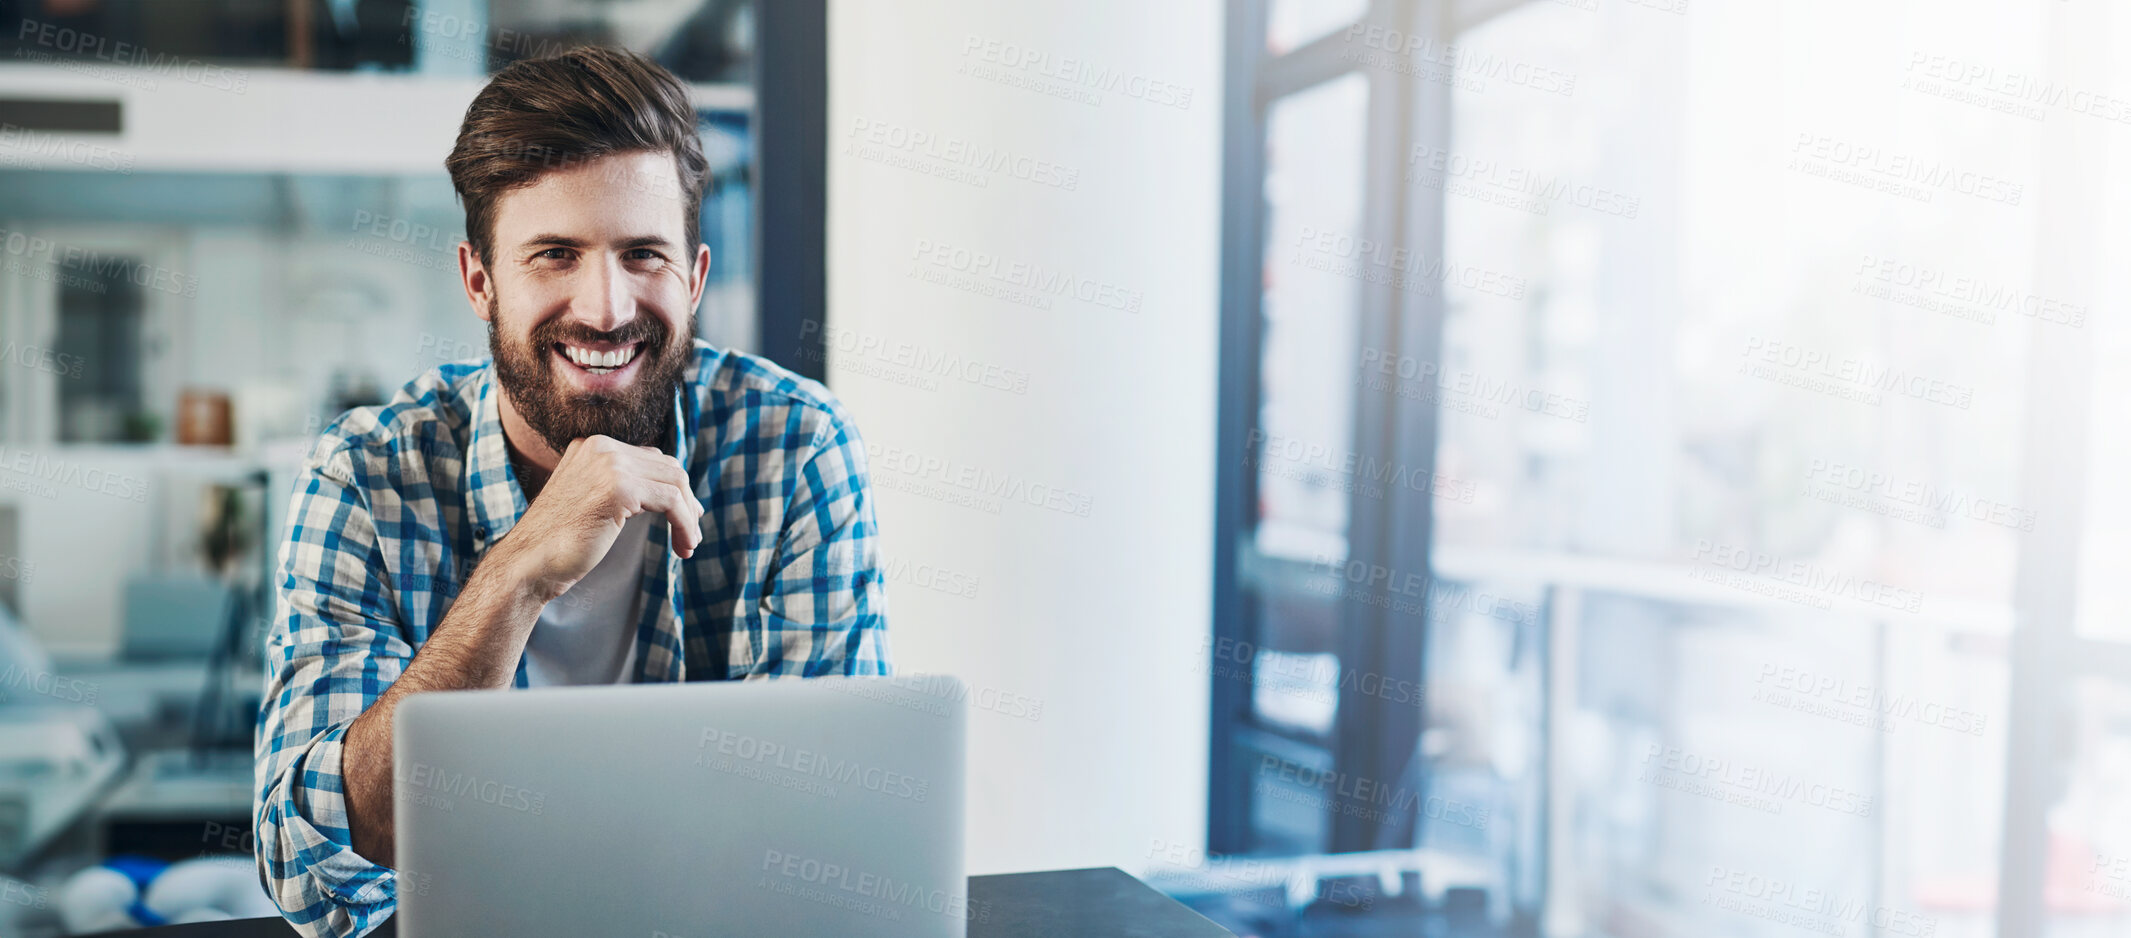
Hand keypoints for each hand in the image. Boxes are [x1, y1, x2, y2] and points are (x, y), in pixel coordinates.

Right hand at [492, 435, 702, 600]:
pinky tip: (684, 547)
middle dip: (686, 501)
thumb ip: (620, 485)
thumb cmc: (559, 542)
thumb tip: (669, 488)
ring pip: (675, 483)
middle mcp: (602, 447)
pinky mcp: (620, 488)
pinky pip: (672, 502)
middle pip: (668, 467)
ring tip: (689, 544)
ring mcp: (610, 464)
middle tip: (692, 533)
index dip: (675, 488)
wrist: (529, 563)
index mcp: (593, 445)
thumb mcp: (592, 500)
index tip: (686, 516)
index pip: (652, 458)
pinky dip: (685, 525)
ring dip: (688, 517)